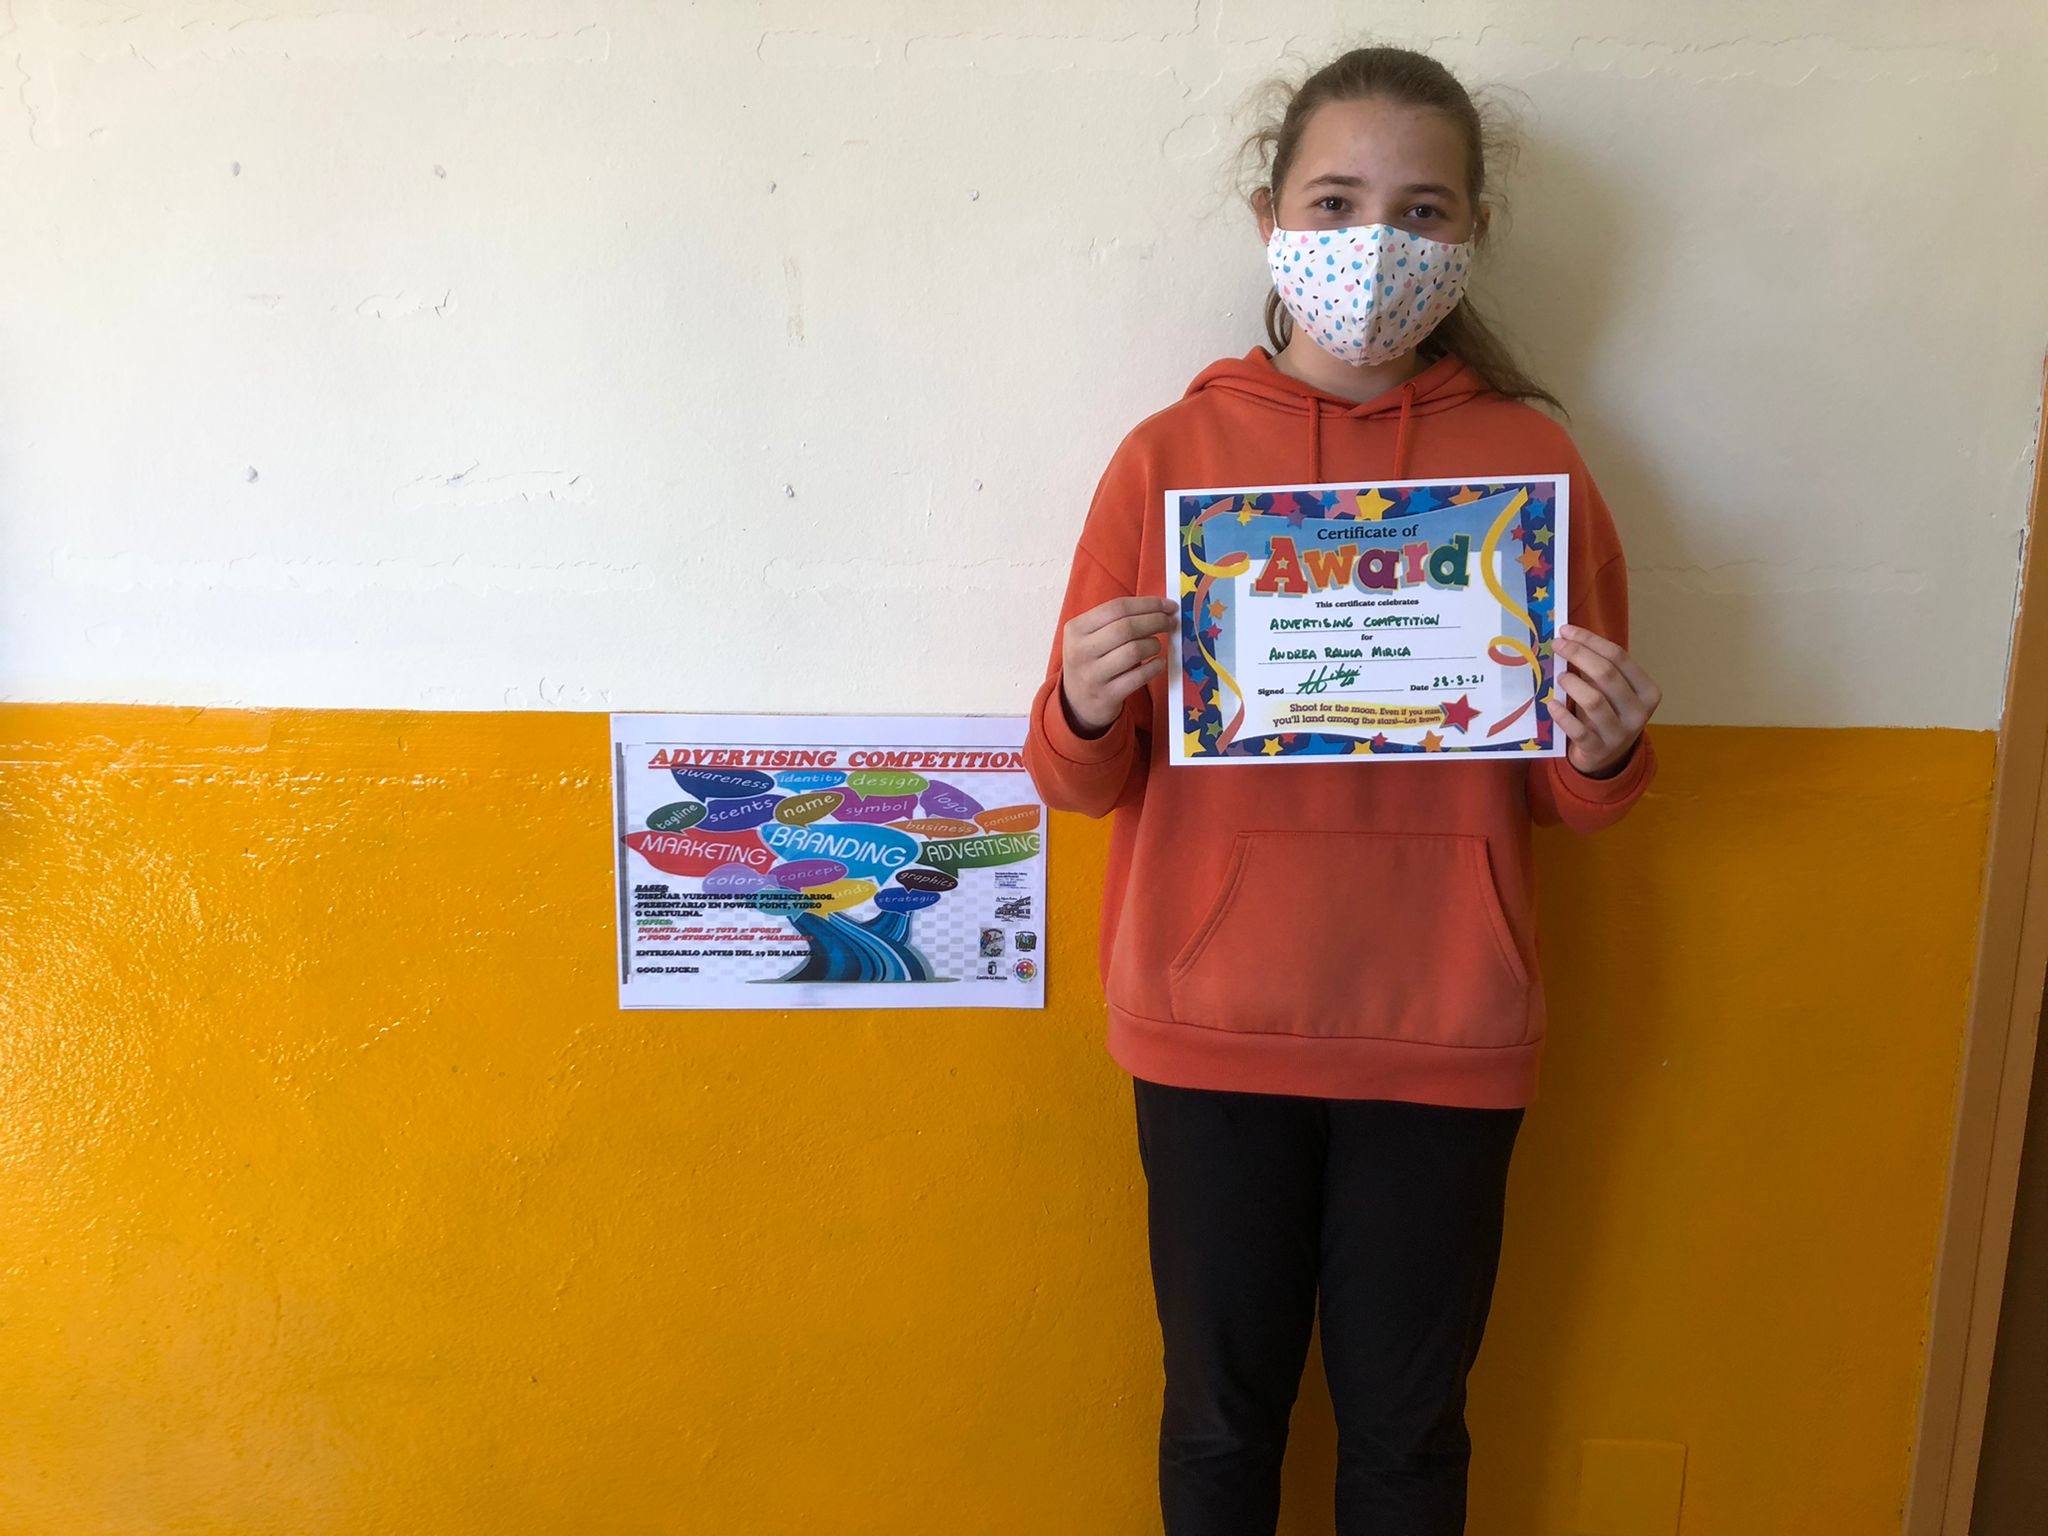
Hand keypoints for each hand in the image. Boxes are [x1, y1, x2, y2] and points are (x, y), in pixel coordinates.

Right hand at [1060, 595, 1177, 737]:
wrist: (1078, 702)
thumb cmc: (1092, 661)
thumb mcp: (1091, 636)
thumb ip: (1118, 620)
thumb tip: (1161, 608)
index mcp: (1076, 628)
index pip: (1117, 607)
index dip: (1148, 604)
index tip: (1168, 605)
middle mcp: (1081, 650)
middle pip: (1127, 627)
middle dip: (1156, 621)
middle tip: (1170, 623)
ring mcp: (1093, 675)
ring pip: (1134, 650)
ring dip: (1154, 645)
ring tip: (1156, 646)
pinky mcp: (1107, 695)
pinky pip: (1139, 676)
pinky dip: (1155, 667)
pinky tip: (1158, 663)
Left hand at [1552, 625, 1660, 777]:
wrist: (1607, 757)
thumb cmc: (1608, 713)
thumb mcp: (1611, 690)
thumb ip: (1597, 668)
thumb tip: (1567, 638)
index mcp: (1647, 691)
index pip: (1619, 657)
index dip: (1590, 641)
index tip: (1566, 631)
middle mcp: (1638, 712)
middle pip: (1607, 674)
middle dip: (1578, 655)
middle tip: (1557, 645)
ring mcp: (1620, 733)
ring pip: (1594, 701)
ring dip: (1572, 684)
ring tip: (1560, 676)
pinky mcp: (1599, 749)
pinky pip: (1578, 730)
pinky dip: (1562, 715)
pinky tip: (1551, 704)